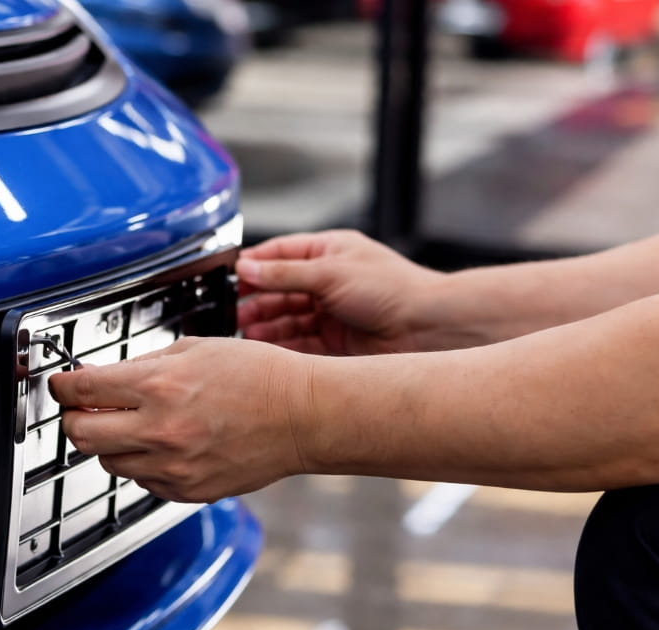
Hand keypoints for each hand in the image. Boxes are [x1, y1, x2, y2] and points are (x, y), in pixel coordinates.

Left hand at [47, 337, 312, 502]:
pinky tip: (167, 444)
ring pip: (108, 462)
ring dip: (111, 442)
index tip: (62, 385)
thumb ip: (144, 366)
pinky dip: (143, 463)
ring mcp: (173, 467)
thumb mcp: (195, 349)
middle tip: (87, 408)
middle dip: (76, 418)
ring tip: (138, 424)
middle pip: (79, 435)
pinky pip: (142, 480)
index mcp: (159, 387)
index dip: (62, 386)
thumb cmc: (259, 376)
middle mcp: (160, 431)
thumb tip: (104, 378)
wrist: (304, 416)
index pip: (81, 390)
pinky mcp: (188, 491)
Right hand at [236, 230, 444, 354]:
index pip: (280, 254)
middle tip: (232, 310)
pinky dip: (280, 345)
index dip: (254, 265)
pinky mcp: (333, 343)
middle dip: (255, 299)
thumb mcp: (331, 272)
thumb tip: (246, 266)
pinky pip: (298, 343)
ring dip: (265, 324)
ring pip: (286, 318)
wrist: (428, 328)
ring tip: (245, 332)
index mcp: (329, 253)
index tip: (230, 277)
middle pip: (279, 289)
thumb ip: (284, 272)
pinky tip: (265, 348)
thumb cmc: (393, 289)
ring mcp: (330, 313)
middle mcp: (328, 282)